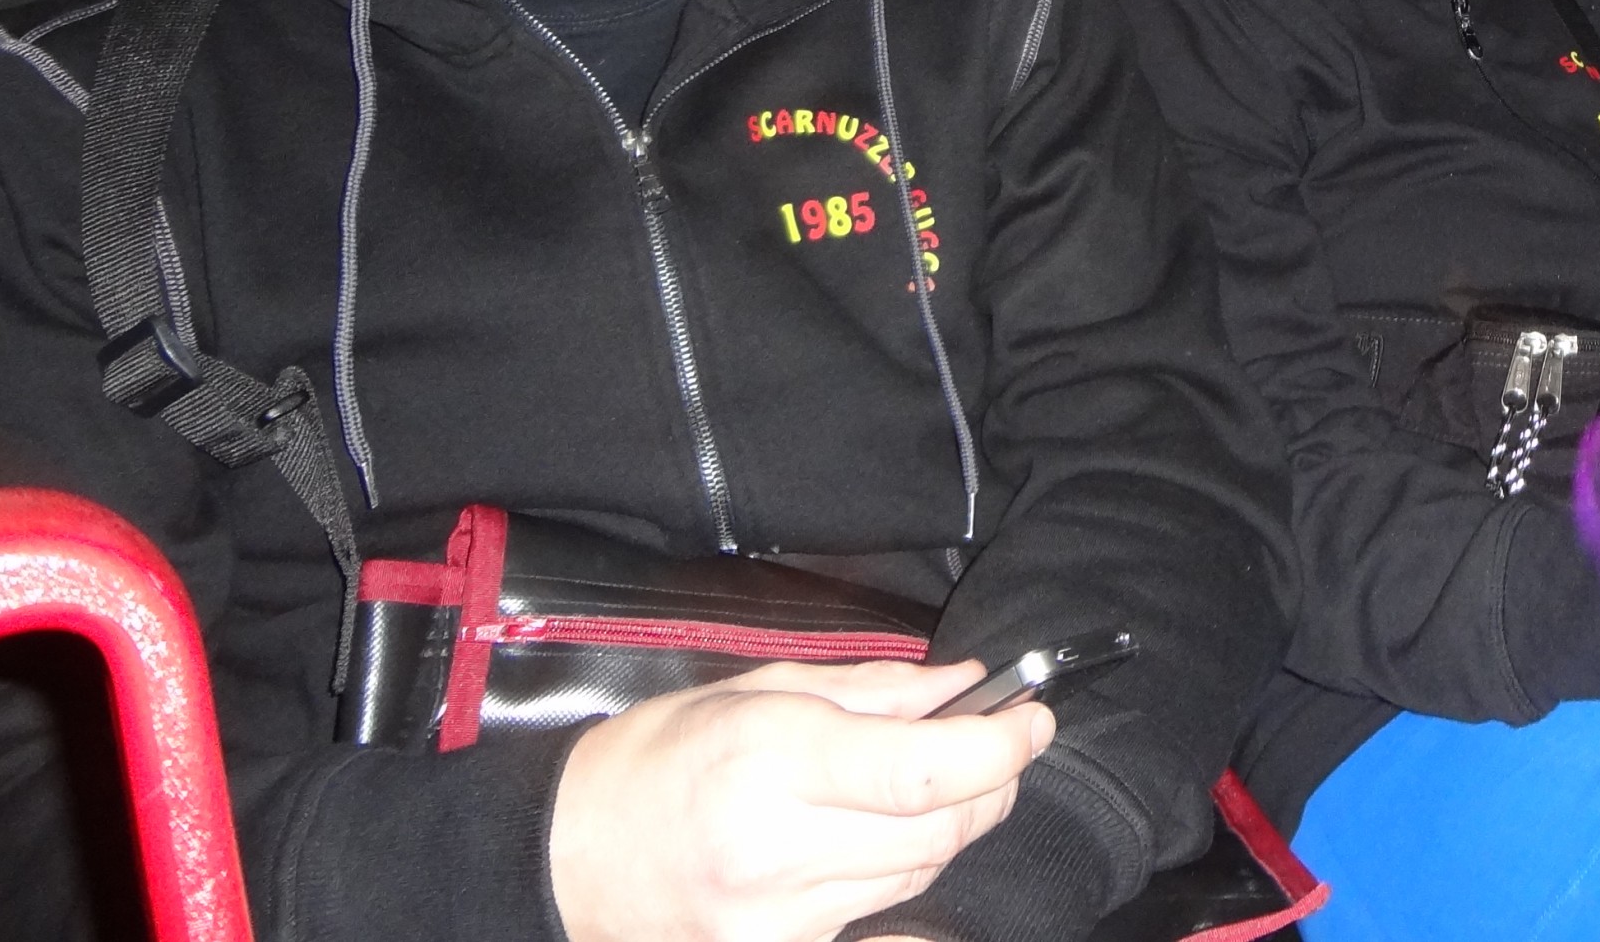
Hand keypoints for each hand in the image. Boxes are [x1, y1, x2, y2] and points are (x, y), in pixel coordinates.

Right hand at [550, 658, 1052, 941]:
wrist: (566, 859)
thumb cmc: (656, 761)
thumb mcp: (758, 689)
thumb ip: (873, 689)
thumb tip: (966, 683)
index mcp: (771, 761)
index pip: (925, 772)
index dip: (1000, 746)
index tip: (1033, 718)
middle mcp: (779, 847)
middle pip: (940, 829)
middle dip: (991, 782)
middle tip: (1003, 745)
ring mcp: (780, 917)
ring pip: (920, 872)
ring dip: (951, 825)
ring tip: (935, 782)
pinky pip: (880, 910)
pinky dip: (902, 869)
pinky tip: (886, 837)